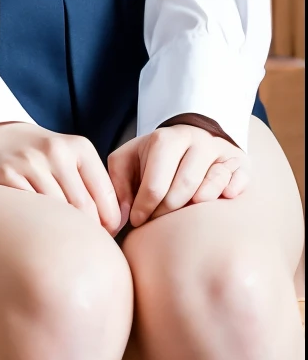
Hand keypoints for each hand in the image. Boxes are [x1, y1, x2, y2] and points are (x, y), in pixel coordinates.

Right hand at [0, 120, 123, 233]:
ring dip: (60, 230)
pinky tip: (35, 223)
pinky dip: (36, 222)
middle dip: (87, 232)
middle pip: (85, 211)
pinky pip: (31, 210)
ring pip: (59, 213)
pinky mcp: (6, 173)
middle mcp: (56, 151)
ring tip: (58, 235)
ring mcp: (29, 161)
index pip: (107, 200)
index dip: (110, 226)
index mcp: (80, 147)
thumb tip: (118, 226)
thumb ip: (94, 186)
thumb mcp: (71, 158)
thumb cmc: (41, 156)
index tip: (103, 235)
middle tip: (81, 241)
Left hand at [107, 116, 247, 227]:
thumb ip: (118, 184)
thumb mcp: (128, 160)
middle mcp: (196, 140)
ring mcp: (220, 151)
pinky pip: (238, 181)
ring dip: (196, 206)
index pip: (155, 184)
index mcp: (166, 138)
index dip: (144, 208)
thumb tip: (122, 217)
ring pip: (212, 184)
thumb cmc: (154, 158)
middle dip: (168, 211)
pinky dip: (229, 193)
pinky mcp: (240, 162)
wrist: (189, 138)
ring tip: (184, 213)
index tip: (137, 221)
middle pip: (184, 186)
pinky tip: (220, 200)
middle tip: (158, 221)